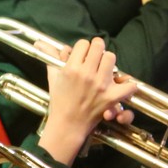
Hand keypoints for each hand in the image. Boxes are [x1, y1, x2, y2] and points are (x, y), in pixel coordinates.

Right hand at [37, 38, 138, 165]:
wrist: (68, 124)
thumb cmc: (59, 100)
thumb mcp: (53, 77)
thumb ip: (50, 57)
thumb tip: (38, 43)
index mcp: (71, 68)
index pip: (83, 43)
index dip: (83, 48)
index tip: (82, 55)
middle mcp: (87, 74)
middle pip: (99, 46)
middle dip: (96, 50)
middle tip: (95, 58)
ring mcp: (100, 85)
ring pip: (111, 57)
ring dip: (108, 62)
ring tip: (104, 70)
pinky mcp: (111, 97)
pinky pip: (129, 85)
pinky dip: (128, 85)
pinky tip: (122, 85)